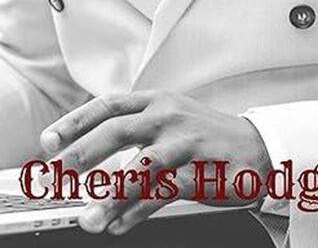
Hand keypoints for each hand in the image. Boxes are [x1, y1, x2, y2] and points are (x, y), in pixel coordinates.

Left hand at [40, 91, 271, 234]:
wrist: (258, 146)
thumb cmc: (206, 135)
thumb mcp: (170, 120)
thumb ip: (134, 131)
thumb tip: (90, 155)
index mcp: (157, 101)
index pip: (108, 105)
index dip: (75, 122)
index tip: (50, 141)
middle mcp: (168, 116)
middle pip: (117, 130)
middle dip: (82, 154)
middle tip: (58, 176)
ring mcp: (186, 142)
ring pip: (141, 167)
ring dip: (110, 195)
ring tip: (89, 217)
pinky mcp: (202, 170)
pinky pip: (164, 193)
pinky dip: (138, 211)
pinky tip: (120, 224)